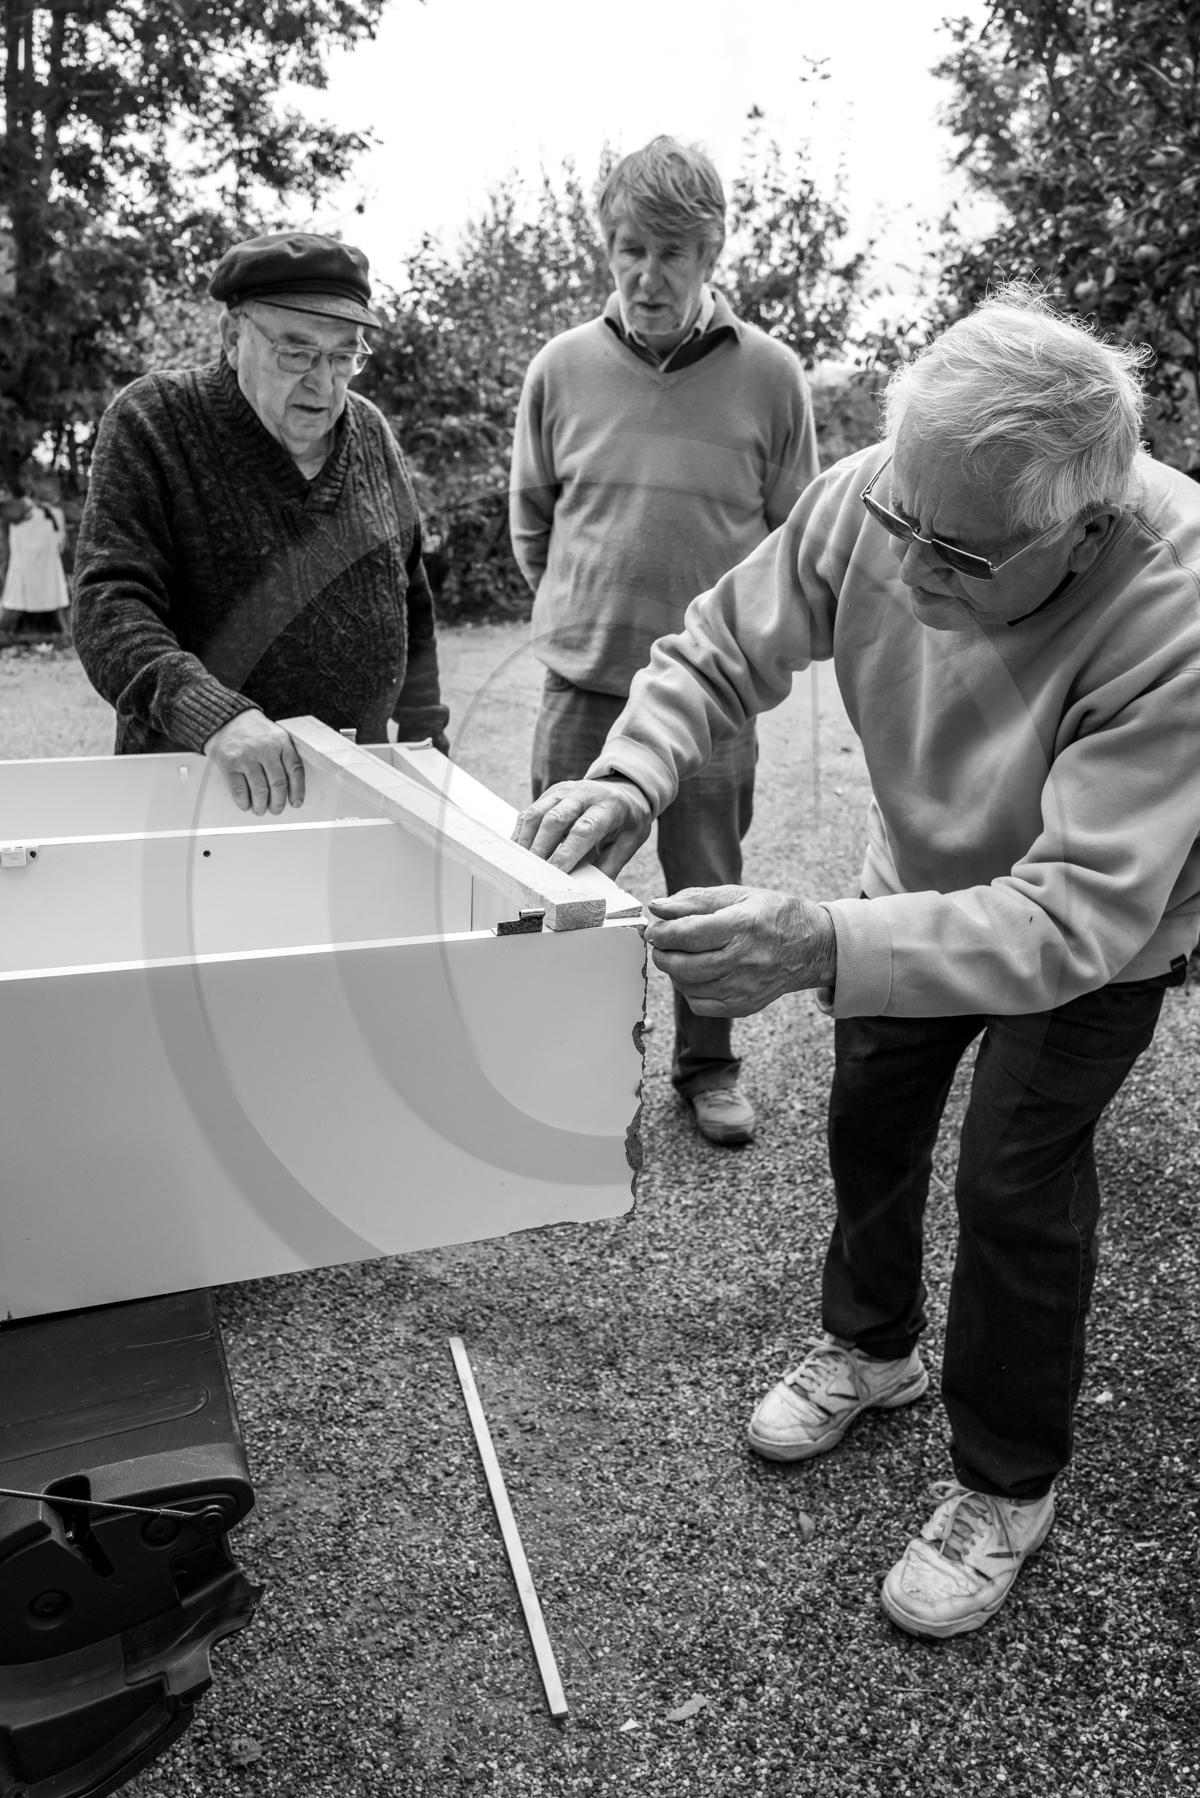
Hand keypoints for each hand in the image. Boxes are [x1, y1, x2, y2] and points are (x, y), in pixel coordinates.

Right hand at [203, 711, 304, 814]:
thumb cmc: (254, 730)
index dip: (298, 790)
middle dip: (278, 802)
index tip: (296, 802)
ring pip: (260, 790)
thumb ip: (285, 755)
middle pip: (278, 784)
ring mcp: (247, 756)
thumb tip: (291, 785)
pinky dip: (243, 801)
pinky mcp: (230, 763)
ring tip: (260, 809)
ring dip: (261, 805)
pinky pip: (240, 789)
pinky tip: (246, 804)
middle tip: (276, 809)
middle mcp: (266, 749)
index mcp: (281, 742)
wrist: (228, 718)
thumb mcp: (276, 735)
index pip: (295, 770)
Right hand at [513, 777, 652, 875]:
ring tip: (519, 865)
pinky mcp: (549, 795)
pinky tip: (518, 853)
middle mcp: (583, 794)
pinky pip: (529, 813)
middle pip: (555, 819)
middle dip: (540, 848)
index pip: (583, 830)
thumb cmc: (626, 821)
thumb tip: (587, 892)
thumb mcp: (629, 842)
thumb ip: (608, 866)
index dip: (567, 853)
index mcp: (608, 807)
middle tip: (531, 873)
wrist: (623, 790)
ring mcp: (564, 792)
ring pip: (537, 813)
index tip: (555, 874)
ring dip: (526, 841)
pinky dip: (521, 834)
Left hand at [644, 885, 836, 1016]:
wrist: (812, 947)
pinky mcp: (744, 1006)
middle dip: (662, 953)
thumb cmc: (771, 915)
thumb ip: (694, 900)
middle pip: (684, 965)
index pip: (689, 934)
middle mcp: (744, 960)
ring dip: (673, 971)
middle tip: (660, 944)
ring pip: (688, 986)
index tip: (655, 929)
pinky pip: (700, 1005)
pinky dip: (688, 990)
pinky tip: (695, 975)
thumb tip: (656, 907)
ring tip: (678, 956)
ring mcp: (744, 987)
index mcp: (742, 926)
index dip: (663, 933)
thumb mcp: (737, 895)